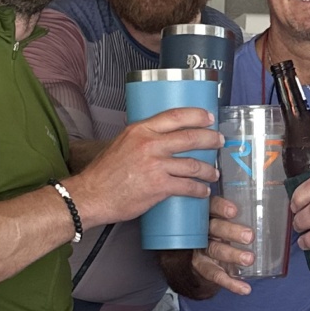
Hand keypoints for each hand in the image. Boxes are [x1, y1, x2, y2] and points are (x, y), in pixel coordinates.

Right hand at [76, 107, 222, 228]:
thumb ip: (140, 139)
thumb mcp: (120, 144)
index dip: (196, 115)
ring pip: (192, 164)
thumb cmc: (103, 174)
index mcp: (140, 130)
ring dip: (208, 169)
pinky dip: (198, 189)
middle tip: (218, 142)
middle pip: (190, 137)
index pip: (175, 115)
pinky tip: (202, 191)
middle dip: (210, 139)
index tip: (208, 117)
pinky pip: (187, 186)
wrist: (91, 195)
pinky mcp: (158, 186)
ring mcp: (155, 165)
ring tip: (213, 173)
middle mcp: (149, 144)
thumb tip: (159, 139)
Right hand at [188, 195, 254, 297]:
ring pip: (215, 251)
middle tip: (250, 237)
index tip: (234, 211)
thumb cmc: (221, 231)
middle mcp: (203, 230)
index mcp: (209, 213)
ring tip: (249, 259)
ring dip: (232, 255)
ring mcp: (201, 250)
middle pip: (214, 228)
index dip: (221, 208)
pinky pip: (216, 276)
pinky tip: (245, 288)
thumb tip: (277, 204)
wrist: (198, 256)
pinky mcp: (202, 268)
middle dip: (231, 232)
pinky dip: (231, 283)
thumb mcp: (225, 218)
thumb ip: (244, 212)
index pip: (212, 206)